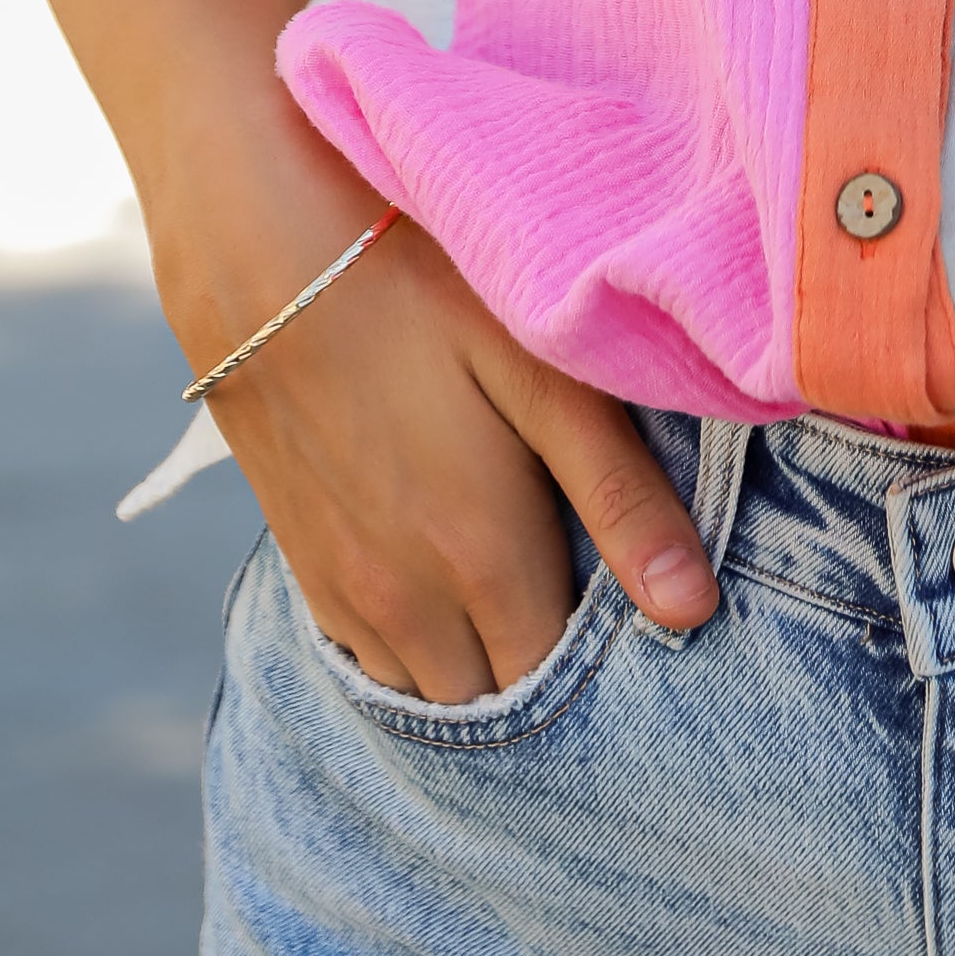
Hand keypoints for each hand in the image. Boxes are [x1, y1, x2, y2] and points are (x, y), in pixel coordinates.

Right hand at [165, 151, 718, 704]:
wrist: (261, 256)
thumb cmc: (424, 294)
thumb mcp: (542, 375)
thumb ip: (619, 495)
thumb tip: (693, 608)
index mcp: (481, 559)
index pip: (561, 682)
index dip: (611, 661)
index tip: (643, 615)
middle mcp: (407, 604)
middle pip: (497, 699)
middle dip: (549, 669)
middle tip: (595, 593)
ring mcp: (345, 594)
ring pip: (431, 689)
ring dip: (481, 664)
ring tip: (529, 588)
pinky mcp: (304, 570)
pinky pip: (373, 660)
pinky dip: (420, 645)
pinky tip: (452, 580)